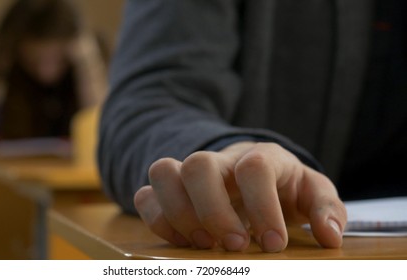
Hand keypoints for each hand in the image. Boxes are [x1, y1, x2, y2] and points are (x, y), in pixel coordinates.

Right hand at [134, 142, 346, 251]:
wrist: (254, 173)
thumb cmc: (284, 186)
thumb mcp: (312, 193)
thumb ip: (326, 209)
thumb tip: (329, 236)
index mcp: (261, 156)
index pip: (253, 167)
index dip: (261, 206)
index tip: (273, 243)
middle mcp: (222, 160)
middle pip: (198, 165)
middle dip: (213, 212)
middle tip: (234, 245)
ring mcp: (192, 172)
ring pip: (162, 172)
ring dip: (178, 214)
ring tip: (203, 244)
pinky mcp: (172, 189)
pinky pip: (146, 195)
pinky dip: (158, 220)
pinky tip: (184, 241)